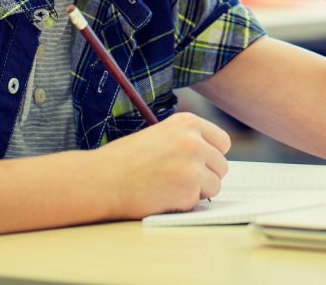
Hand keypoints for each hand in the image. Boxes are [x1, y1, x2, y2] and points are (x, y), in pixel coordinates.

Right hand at [94, 112, 230, 217]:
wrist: (102, 179)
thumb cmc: (125, 159)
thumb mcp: (160, 135)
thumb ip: (187, 141)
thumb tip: (212, 158)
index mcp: (187, 122)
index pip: (222, 142)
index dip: (211, 155)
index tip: (197, 162)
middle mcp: (194, 141)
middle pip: (222, 166)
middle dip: (206, 175)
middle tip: (179, 179)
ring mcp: (193, 166)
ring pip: (215, 185)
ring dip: (197, 191)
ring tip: (169, 187)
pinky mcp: (188, 190)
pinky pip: (198, 202)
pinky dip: (183, 204)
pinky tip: (162, 196)